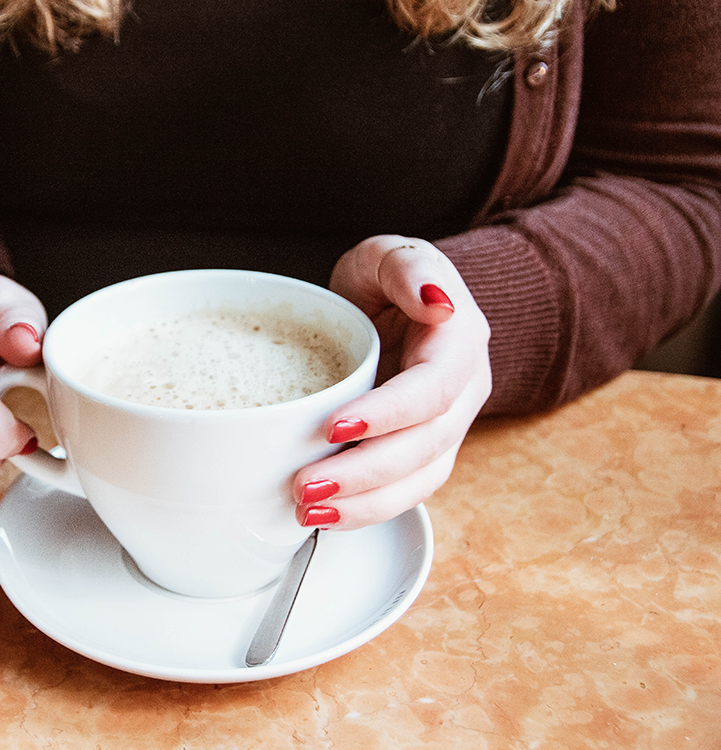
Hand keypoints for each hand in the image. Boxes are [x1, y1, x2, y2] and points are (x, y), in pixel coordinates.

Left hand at [292, 236, 491, 528]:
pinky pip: (406, 490)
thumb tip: (437, 302)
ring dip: (366, 504)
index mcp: (460, 343)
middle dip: (365, 472)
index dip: (388, 413)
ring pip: (420, 479)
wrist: (402, 302)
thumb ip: (409, 268)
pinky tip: (328, 518)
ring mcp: (448, 426)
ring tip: (311, 513)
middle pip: (425, 445)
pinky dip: (368, 510)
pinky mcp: (424, 452)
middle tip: (307, 486)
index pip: (433, 389)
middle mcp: (464, 391)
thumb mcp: (391, 254)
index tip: (335, 425)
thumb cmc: (390, 278)